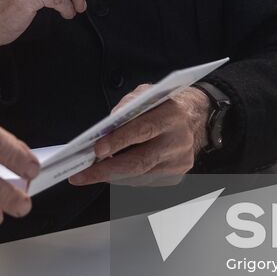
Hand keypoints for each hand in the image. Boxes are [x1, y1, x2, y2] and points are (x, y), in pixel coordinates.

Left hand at [69, 86, 209, 186]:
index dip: (119, 140)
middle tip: (82, 174)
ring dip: (112, 176)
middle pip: (140, 161)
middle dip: (107, 169)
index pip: (143, 130)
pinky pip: (144, 181)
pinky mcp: (176, 176)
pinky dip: (124, 178)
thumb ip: (127, 105)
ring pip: (140, 176)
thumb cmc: (162, 105)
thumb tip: (106, 126)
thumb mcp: (146, 93)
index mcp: (172, 115)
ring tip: (89, 173)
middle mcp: (179, 141)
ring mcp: (179, 161)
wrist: (194, 119)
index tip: (96, 150)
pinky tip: (111, 173)